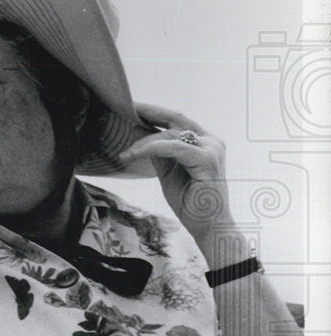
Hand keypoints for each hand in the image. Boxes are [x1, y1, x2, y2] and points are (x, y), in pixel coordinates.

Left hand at [118, 104, 232, 248]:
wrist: (209, 228)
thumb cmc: (190, 203)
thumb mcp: (169, 172)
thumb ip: (159, 153)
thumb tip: (139, 137)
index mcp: (204, 143)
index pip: (177, 120)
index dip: (153, 112)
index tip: (130, 108)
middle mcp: (211, 141)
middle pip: (175, 118)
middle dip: (148, 112)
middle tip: (124, 108)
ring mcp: (211, 149)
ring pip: (170, 135)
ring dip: (143, 142)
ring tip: (124, 154)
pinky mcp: (207, 161)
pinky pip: (172, 148)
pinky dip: (150, 149)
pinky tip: (132, 155)